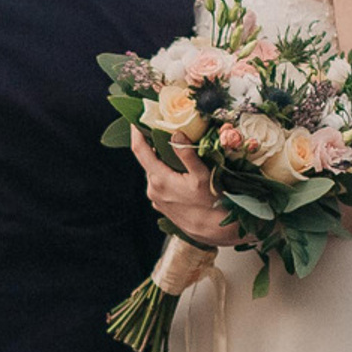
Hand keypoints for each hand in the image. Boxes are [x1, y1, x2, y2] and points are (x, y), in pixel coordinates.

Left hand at [131, 126, 233, 247]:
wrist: (216, 231)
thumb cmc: (212, 204)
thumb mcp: (202, 175)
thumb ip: (187, 154)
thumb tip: (176, 134)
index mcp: (159, 179)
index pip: (139, 150)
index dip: (136, 133)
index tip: (135, 120)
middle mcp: (153, 190)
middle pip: (148, 160)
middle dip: (154, 146)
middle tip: (165, 131)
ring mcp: (157, 199)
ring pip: (155, 172)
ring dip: (163, 161)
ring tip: (177, 152)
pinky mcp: (162, 206)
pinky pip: (160, 184)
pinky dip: (167, 175)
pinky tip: (181, 174)